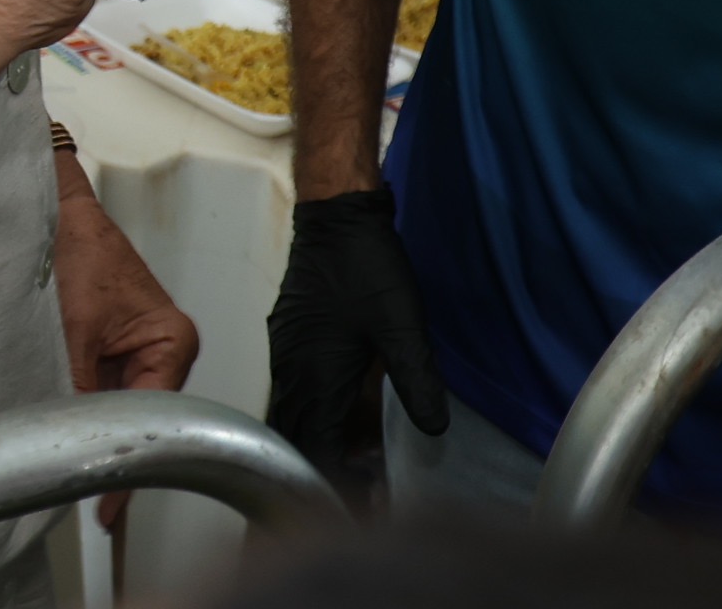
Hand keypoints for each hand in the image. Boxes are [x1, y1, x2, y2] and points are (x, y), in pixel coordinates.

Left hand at [53, 175, 197, 528]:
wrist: (55, 212)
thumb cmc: (78, 251)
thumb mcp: (73, 329)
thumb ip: (77, 388)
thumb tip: (70, 442)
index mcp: (172, 340)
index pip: (154, 415)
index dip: (130, 461)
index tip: (111, 508)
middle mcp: (165, 348)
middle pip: (140, 415)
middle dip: (112, 449)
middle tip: (93, 504)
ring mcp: (141, 349)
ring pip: (118, 407)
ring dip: (95, 428)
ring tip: (77, 471)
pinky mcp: (114, 347)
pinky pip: (101, 390)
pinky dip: (83, 408)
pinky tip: (67, 432)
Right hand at [265, 191, 445, 506]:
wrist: (336, 215)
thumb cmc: (366, 266)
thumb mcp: (403, 327)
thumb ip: (418, 380)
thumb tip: (434, 430)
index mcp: (314, 375)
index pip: (315, 450)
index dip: (335, 484)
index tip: (360, 506)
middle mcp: (292, 369)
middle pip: (298, 439)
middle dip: (324, 472)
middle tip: (360, 495)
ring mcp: (287, 352)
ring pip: (294, 416)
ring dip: (320, 444)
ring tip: (357, 464)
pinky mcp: (291, 337)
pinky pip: (296, 392)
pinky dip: (316, 415)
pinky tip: (343, 417)